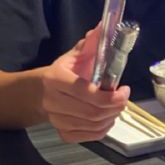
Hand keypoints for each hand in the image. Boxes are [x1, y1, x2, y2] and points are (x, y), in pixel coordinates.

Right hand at [41, 26, 129, 142]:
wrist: (40, 92)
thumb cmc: (63, 72)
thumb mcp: (76, 55)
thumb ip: (92, 43)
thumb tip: (105, 27)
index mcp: (55, 79)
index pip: (85, 92)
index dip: (109, 96)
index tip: (123, 91)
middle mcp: (52, 101)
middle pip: (92, 112)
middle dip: (114, 107)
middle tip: (123, 99)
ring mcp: (56, 120)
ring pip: (92, 125)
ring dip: (111, 118)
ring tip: (115, 107)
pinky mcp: (63, 134)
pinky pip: (89, 136)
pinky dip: (103, 129)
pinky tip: (106, 119)